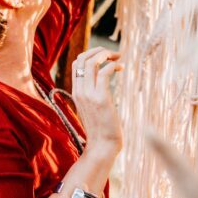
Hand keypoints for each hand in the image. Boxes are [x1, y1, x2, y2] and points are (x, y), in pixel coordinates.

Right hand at [71, 47, 123, 163]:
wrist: (103, 147)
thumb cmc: (101, 130)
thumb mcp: (93, 109)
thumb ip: (93, 96)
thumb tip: (102, 85)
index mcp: (76, 93)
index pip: (77, 64)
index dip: (91, 55)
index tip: (106, 58)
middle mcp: (79, 91)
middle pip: (82, 59)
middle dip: (99, 51)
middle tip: (114, 54)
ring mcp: (88, 95)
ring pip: (91, 62)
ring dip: (106, 55)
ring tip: (118, 58)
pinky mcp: (100, 99)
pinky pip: (104, 72)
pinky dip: (113, 65)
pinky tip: (121, 68)